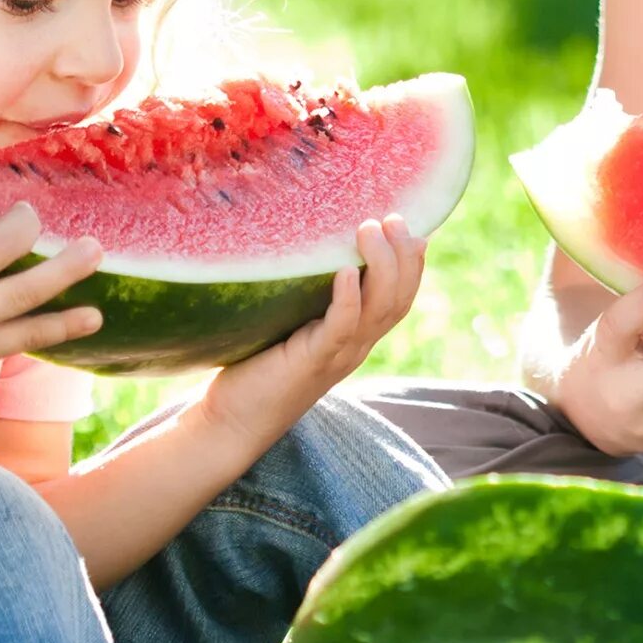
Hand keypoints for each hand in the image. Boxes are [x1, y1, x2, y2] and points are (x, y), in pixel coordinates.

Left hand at [202, 217, 424, 447]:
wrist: (230, 423)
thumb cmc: (254, 368)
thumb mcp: (289, 323)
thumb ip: (305, 295)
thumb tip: (301, 249)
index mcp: (356, 338)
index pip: (400, 299)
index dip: (412, 264)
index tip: (412, 227)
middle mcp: (356, 347)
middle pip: (399, 300)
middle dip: (405, 256)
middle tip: (393, 219)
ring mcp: (337, 356)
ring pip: (379, 310)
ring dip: (382, 266)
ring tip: (371, 228)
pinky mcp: (311, 362)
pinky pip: (341, 328)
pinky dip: (349, 299)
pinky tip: (347, 271)